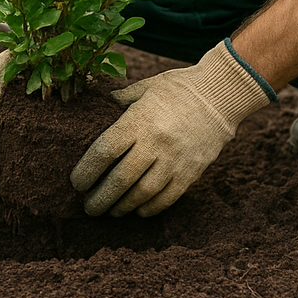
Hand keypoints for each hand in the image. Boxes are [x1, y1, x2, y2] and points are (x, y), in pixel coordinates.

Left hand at [70, 40, 273, 216]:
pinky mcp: (191, 173)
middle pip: (120, 180)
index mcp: (140, 120)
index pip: (105, 151)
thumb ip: (121, 100)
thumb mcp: (147, 87)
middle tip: (88, 206)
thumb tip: (98, 106)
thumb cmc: (179, 88)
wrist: (221, 94)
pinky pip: (166, 199)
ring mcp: (174, 161)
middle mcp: (155, 143)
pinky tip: (137, 209)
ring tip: (110, 210)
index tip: (76, 183)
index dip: (86, 171)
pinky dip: (148, 209)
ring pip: (141, 195)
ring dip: (121, 207)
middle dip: (99, 199)